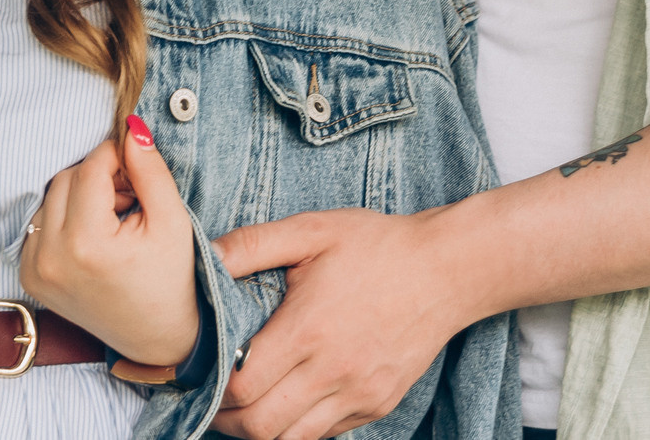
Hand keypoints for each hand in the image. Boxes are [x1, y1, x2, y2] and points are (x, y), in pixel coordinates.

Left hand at [19, 115, 200, 368]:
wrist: (156, 338)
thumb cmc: (170, 279)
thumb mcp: (172, 221)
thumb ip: (150, 170)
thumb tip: (132, 127)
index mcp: (85, 244)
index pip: (90, 167)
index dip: (118, 156)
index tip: (138, 167)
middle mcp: (50, 257)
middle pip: (67, 178)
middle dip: (99, 176)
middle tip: (130, 195)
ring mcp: (35, 270)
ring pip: (50, 197)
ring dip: (81, 195)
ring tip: (114, 216)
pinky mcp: (29, 276)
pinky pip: (41, 223)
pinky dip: (65, 218)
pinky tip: (95, 235)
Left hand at [209, 205, 472, 439]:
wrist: (447, 269)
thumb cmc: (378, 246)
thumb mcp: (312, 230)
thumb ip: (251, 245)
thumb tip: (203, 257)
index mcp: (309, 330)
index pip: (242, 386)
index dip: (213, 388)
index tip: (201, 376)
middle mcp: (333, 371)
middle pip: (260, 426)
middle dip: (226, 419)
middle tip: (213, 402)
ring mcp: (359, 394)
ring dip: (259, 431)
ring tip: (244, 408)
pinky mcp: (377, 404)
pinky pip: (325, 435)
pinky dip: (296, 429)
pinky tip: (287, 403)